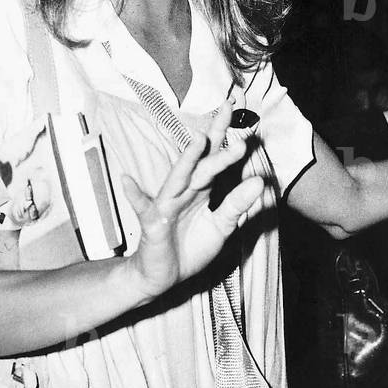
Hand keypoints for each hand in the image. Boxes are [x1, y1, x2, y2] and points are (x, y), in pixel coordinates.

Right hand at [121, 101, 264, 302]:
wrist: (162, 276)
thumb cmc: (189, 247)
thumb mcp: (221, 226)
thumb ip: (237, 204)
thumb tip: (259, 181)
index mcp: (201, 189)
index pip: (216, 158)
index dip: (227, 135)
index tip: (240, 112)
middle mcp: (184, 191)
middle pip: (202, 162)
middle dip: (215, 140)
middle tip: (230, 117)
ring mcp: (166, 205)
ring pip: (179, 179)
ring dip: (187, 160)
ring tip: (197, 141)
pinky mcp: (152, 223)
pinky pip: (143, 208)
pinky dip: (134, 195)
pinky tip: (128, 181)